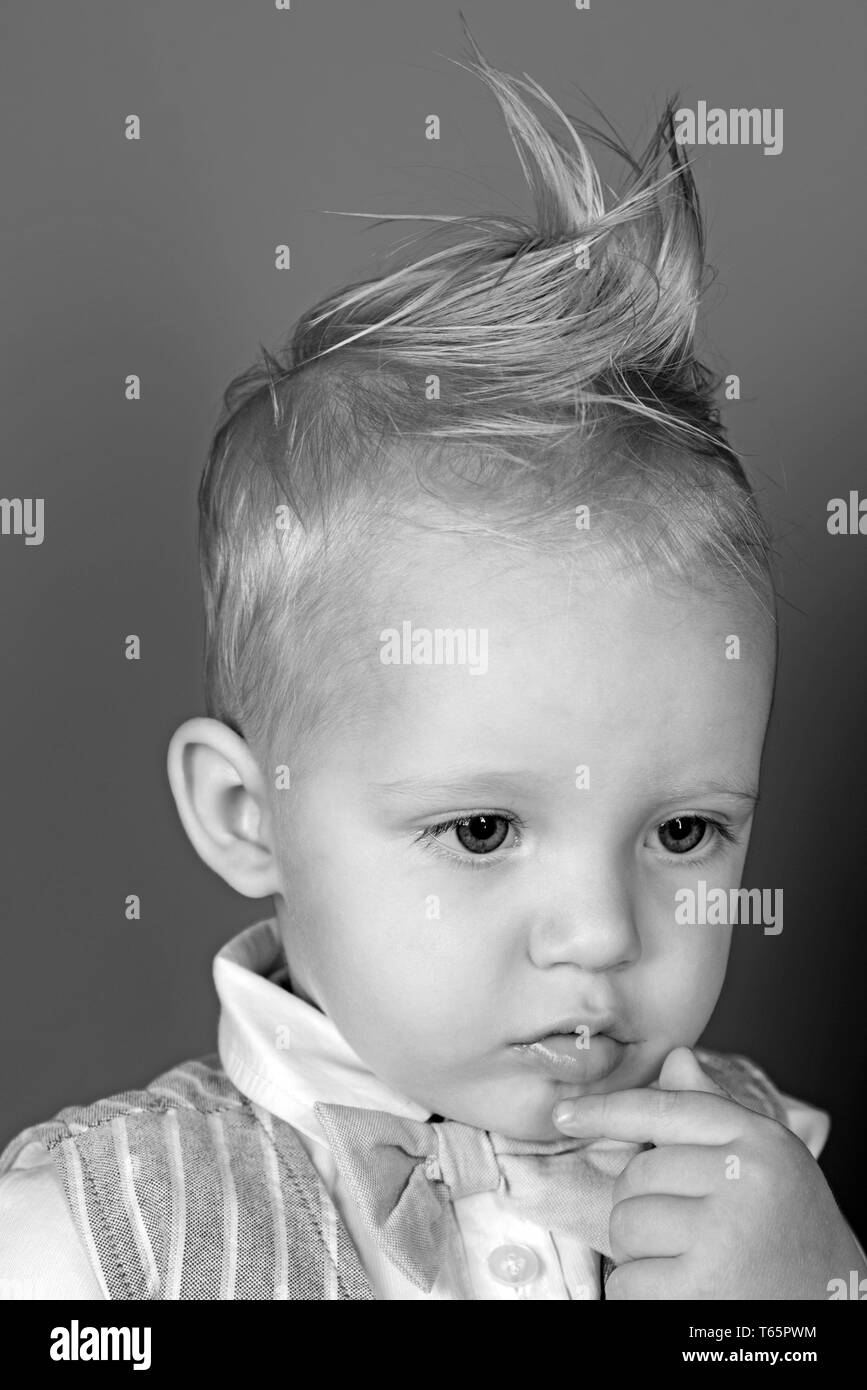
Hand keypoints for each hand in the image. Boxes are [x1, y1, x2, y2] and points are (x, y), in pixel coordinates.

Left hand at [552, 1046, 862, 1298]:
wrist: (838, 1306)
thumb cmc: (790, 1230)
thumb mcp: (764, 1161)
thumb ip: (712, 1114)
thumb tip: (676, 1060)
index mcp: (756, 1139)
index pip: (663, 1109)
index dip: (604, 1110)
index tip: (563, 1114)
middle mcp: (742, 1178)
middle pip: (635, 1175)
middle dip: (643, 1206)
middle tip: (684, 1231)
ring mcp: (722, 1233)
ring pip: (625, 1227)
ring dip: (640, 1254)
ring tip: (686, 1262)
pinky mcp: (703, 1288)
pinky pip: (628, 1282)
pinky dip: (641, 1293)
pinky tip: (681, 1293)